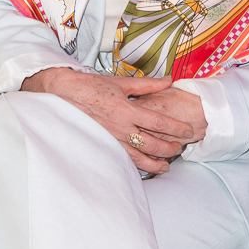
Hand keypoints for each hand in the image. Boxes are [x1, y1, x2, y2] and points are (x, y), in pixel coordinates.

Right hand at [25, 67, 206, 173]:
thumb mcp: (119, 82)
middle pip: (152, 143)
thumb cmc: (89, 86)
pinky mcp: (103, 146)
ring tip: (166, 166)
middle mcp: (120, 127)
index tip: (187, 131)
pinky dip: (136, 165)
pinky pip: (123, 159)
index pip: (158, 122)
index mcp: (126, 109)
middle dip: (170, 148)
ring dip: (156, 163)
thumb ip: (146, 85)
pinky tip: (144, 167)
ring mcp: (111, 139)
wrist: (61, 94)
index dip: (175, 128)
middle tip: (180, 148)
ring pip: (139, 157)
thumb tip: (168, 80)